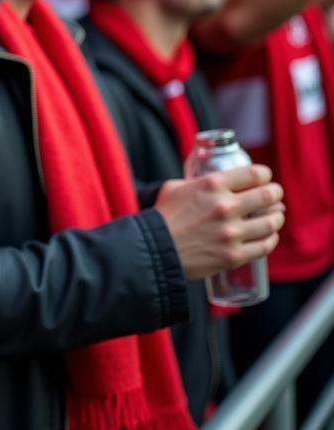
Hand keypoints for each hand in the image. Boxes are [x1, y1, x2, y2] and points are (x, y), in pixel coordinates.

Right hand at [155, 165, 283, 279]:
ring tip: (274, 216)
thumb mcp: (175, 187)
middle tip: (274, 196)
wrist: (154, 248)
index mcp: (212, 184)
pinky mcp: (234, 255)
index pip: (255, 174)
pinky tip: (268, 236)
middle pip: (268, 196)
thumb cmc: (162, 216)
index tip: (264, 178)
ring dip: (276, 217)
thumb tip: (211, 182)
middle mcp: (225, 206)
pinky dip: (270, 239)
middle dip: (275, 194)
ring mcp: (231, 232)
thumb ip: (196, 182)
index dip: (265, 175)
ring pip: (272, 222)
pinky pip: (265, 246)